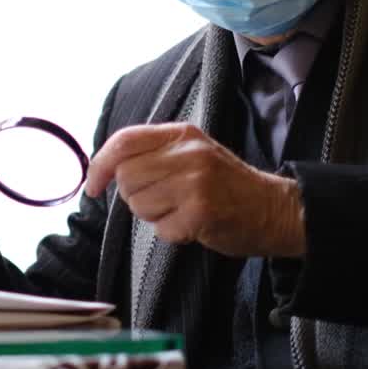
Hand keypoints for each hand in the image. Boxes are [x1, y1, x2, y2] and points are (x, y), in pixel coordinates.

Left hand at [83, 123, 305, 257]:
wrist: (275, 209)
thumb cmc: (226, 185)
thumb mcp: (193, 154)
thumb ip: (154, 154)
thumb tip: (104, 169)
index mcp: (182, 134)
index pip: (124, 141)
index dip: (100, 164)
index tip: (92, 186)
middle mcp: (187, 154)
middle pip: (126, 177)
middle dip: (134, 196)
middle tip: (163, 200)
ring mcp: (195, 182)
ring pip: (138, 205)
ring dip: (153, 216)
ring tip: (181, 210)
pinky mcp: (201, 212)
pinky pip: (161, 229)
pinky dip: (172, 233)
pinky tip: (194, 225)